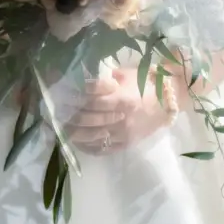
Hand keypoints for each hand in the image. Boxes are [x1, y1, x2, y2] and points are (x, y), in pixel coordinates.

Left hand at [61, 67, 176, 155]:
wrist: (169, 102)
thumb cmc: (146, 83)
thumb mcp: (125, 74)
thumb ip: (104, 78)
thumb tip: (81, 76)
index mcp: (121, 97)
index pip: (90, 97)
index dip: (73, 93)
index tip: (61, 90)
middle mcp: (121, 117)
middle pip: (86, 117)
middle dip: (68, 113)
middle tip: (55, 109)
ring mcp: (123, 133)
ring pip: (91, 136)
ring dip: (73, 131)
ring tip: (60, 126)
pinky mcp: (126, 144)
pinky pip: (102, 149)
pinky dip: (86, 146)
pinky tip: (76, 141)